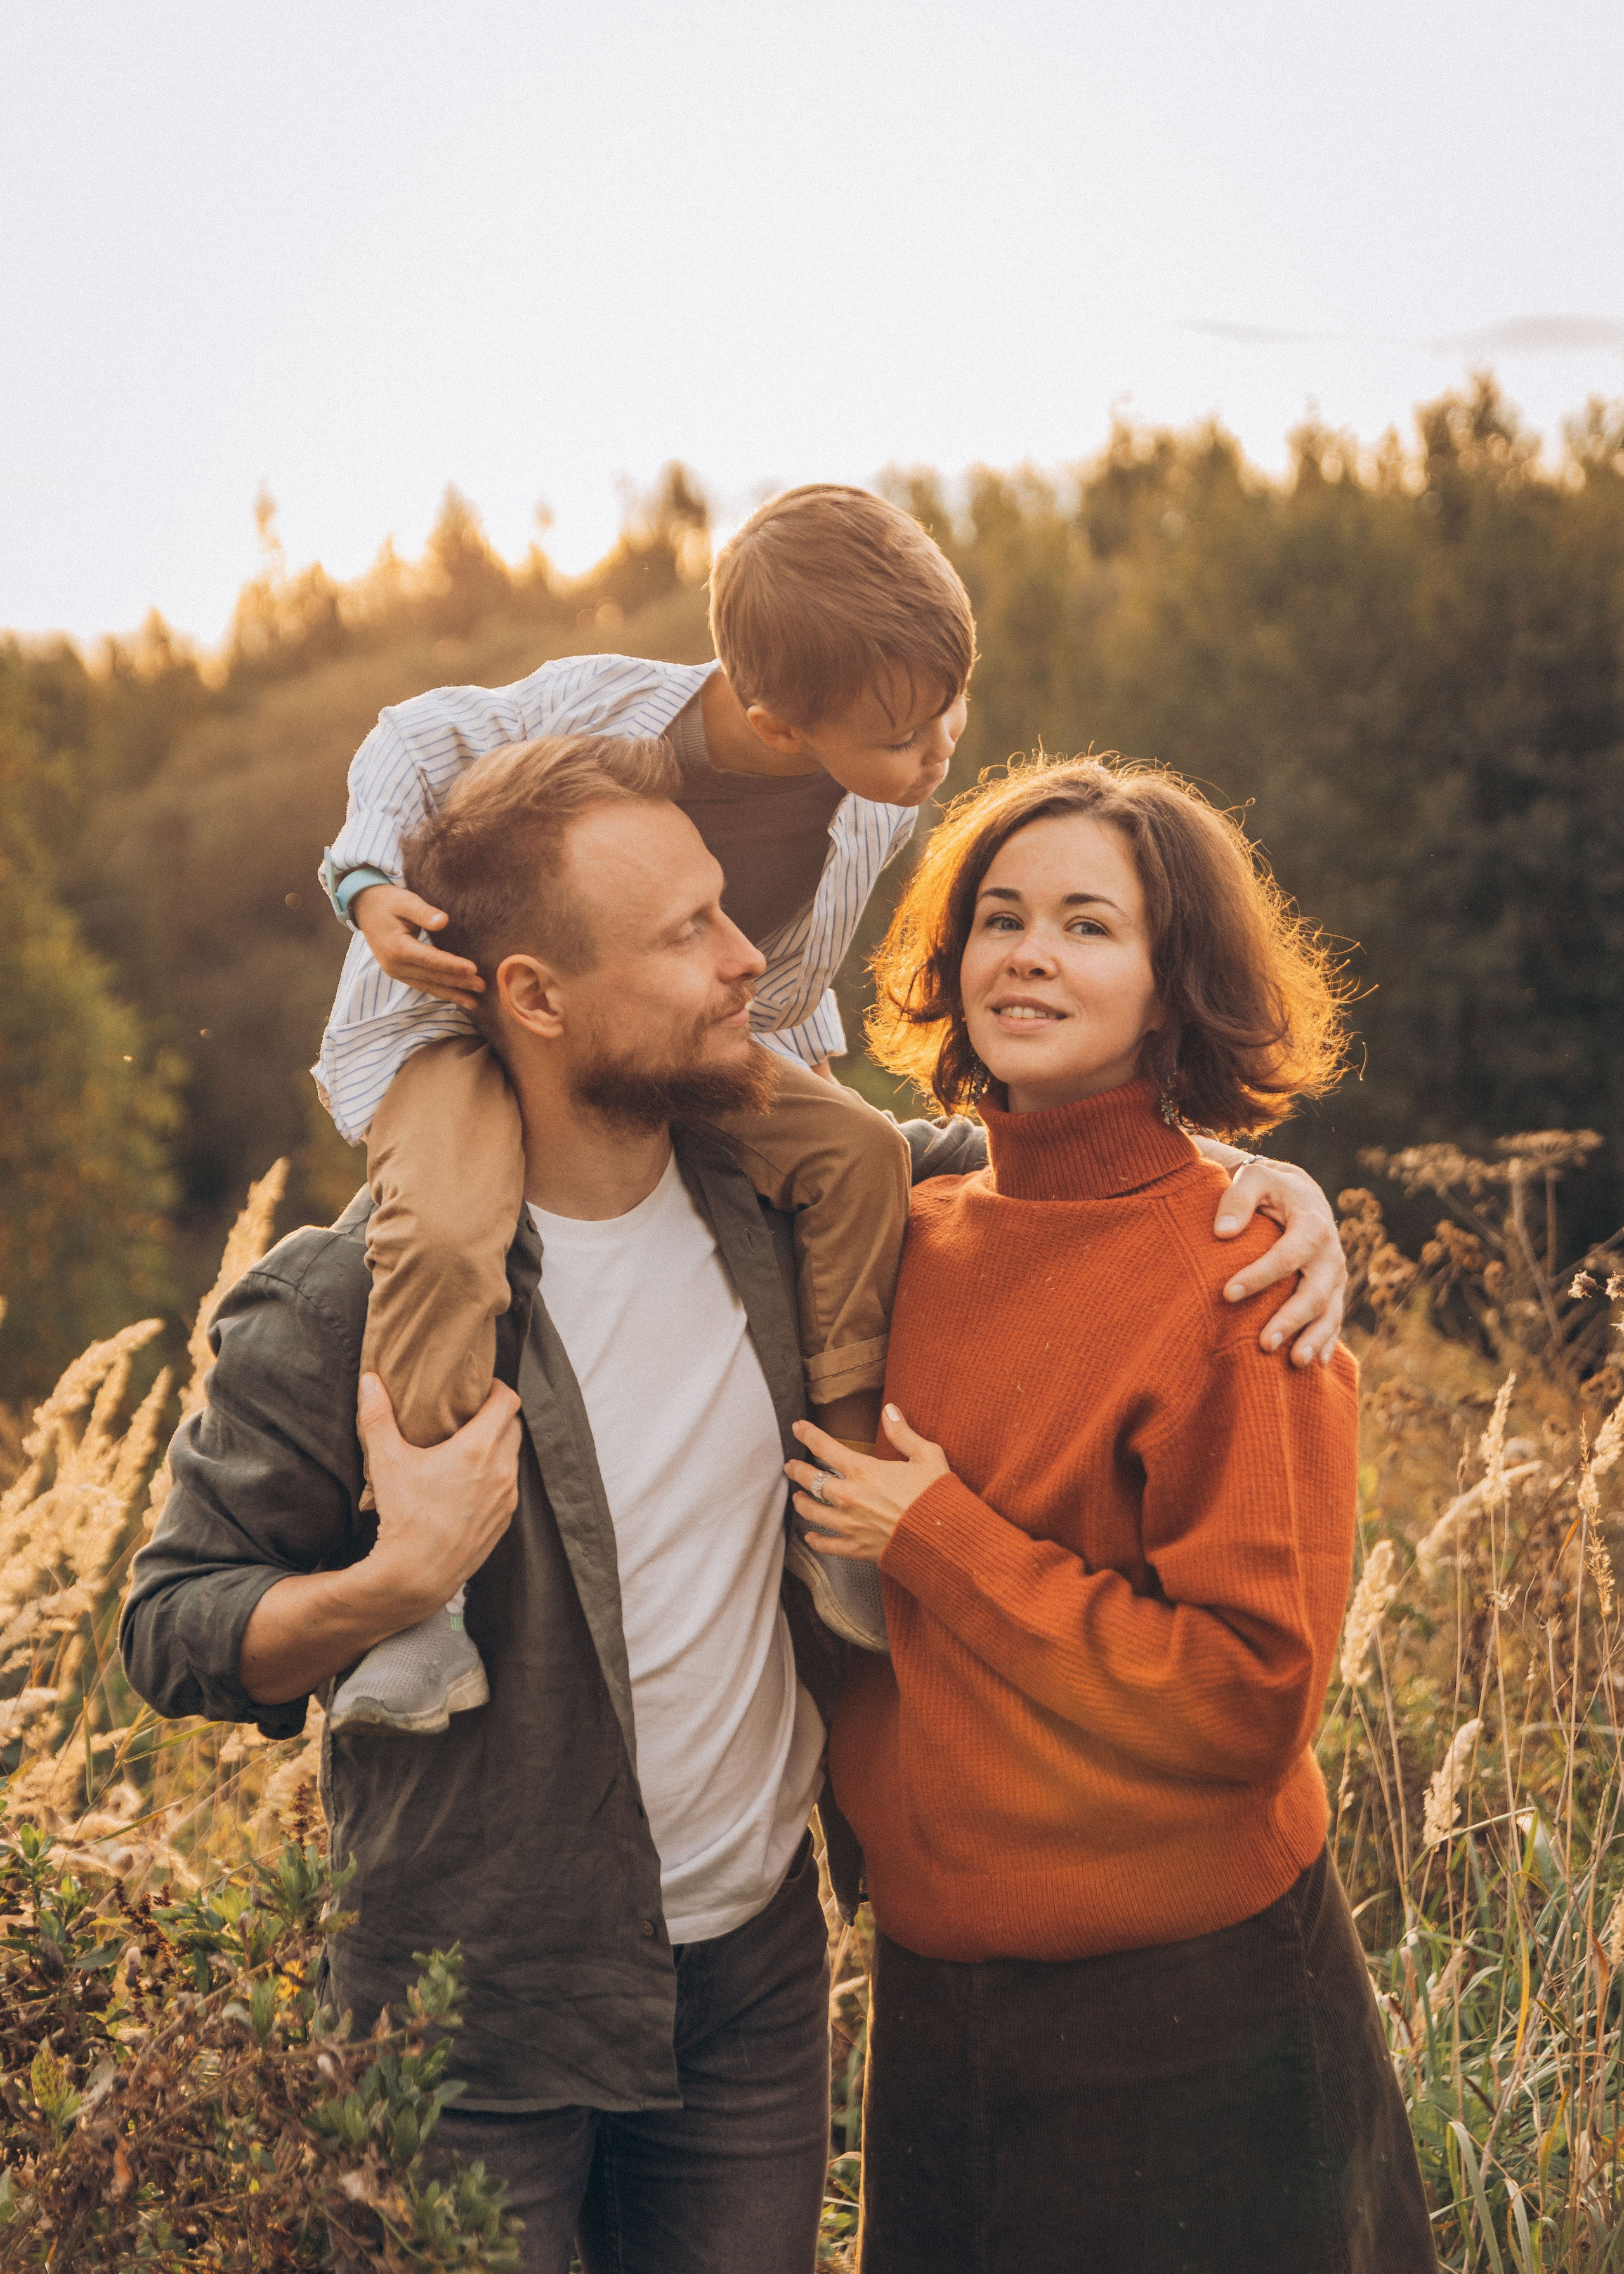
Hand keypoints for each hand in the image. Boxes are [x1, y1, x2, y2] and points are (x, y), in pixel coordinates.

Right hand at [239, 1375, 523, 1704]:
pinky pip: (509, 1486)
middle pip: (513, 1425)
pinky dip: (497, 1475)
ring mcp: (507, 1497)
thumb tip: (369, 1379)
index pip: (508, 1400)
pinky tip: (472, 1480)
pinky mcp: (504, 1520)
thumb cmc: (404, 1517)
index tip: (476, 1388)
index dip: (495, 1388)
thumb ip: (377, 1417)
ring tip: (469, 1445)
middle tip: (469, 1413)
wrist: (417, 1575)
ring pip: (514, 1457)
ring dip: (498, 1446)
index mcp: (479, 1448)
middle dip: (496, 1415)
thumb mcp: (387, 1462)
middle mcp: (502, 1470)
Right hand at [354, 882, 484, 1009]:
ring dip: (452, 994)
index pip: (430, 960)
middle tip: (482, 987)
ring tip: (474, 1003)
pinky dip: (440, 992)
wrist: (364, 908)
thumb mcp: (404, 901)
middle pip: (432, 977)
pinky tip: (456, 998)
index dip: (452, 965)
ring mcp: (396, 972)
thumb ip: (423, 912)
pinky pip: (422, 985)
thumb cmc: (387, 902)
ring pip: (428, 986)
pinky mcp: (399, 973)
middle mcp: (395, 965)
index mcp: (397, 948)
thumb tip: (443, 920)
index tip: (473, 969)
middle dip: (458, 983)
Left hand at [784, 1405, 949, 1561]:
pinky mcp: (857, 1549)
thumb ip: (903, 1433)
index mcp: (864, 1471)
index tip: (797, 1428)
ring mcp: (850, 1525)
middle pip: (810, 1481)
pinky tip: (810, 1536)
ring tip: (797, 1497)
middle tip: (790, 1466)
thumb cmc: (938, 1496)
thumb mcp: (927, 1455)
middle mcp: (850, 1497)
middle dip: (797, 1470)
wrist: (945, 1539)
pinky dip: (815, 1540)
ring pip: (812, 1512)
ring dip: (802, 1502)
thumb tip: (889, 1409)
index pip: (825, 1447)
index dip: (808, 1434)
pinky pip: (826, 1545)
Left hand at [1209, 1154, 1346, 1366]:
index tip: (1227, 1294)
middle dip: (1290, 1320)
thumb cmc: (1270, 1187)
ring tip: (1293, 1362)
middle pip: (1314, 1293)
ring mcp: (1335, 1276)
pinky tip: (1314, 1364)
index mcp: (1312, 1225)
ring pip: (1329, 1312)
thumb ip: (1237, 1199)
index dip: (1258, 1277)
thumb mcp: (1254, 1179)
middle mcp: (1330, 1254)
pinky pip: (1334, 1320)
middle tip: (1264, 1343)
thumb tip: (1223, 1232)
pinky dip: (1326, 1342)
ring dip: (1313, 1339)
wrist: (1300, 1193)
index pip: (1286, 1256)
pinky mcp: (1333, 1290)